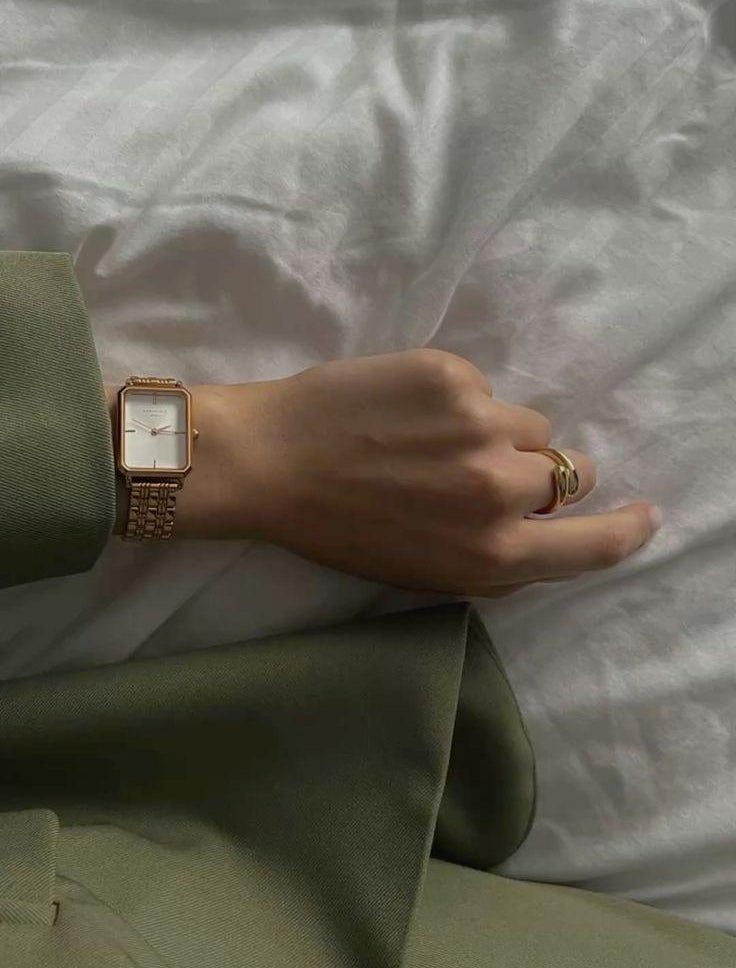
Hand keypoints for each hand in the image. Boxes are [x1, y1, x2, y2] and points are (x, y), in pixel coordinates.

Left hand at [179, 349, 659, 596]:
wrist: (268, 462)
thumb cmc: (339, 532)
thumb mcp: (423, 573)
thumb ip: (493, 558)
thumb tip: (539, 530)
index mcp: (492, 556)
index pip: (594, 545)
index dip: (626, 529)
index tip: (644, 514)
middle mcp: (498, 493)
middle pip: (569, 472)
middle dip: (544, 472)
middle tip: (492, 468)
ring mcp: (479, 427)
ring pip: (528, 424)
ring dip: (498, 433)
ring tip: (430, 439)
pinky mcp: (452, 376)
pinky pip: (484, 388)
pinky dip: (457, 401)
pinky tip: (403, 411)